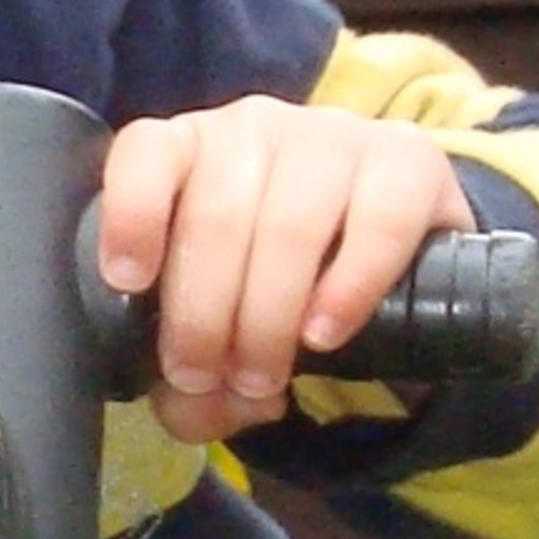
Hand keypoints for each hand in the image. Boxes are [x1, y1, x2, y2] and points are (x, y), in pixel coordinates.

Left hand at [96, 101, 473, 444]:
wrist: (400, 262)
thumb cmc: (285, 288)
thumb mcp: (224, 331)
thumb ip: (191, 382)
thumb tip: (194, 407)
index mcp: (192, 152)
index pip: (147, 152)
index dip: (131, 214)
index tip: (128, 281)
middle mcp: (258, 130)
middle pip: (216, 214)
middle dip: (203, 315)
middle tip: (208, 376)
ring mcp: (335, 138)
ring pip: (289, 223)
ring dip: (267, 316)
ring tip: (263, 375)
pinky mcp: (409, 161)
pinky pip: (378, 221)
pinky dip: (347, 287)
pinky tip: (325, 333)